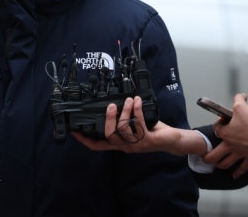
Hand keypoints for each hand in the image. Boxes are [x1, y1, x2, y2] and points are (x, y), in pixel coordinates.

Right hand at [72, 96, 205, 155]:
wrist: (173, 141)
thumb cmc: (152, 131)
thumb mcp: (133, 127)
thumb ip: (122, 120)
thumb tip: (110, 104)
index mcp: (119, 144)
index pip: (98, 145)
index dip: (86, 140)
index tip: (75, 131)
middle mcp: (126, 146)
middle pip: (109, 136)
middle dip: (108, 119)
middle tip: (110, 105)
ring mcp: (137, 145)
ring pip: (124, 129)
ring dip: (125, 111)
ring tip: (129, 100)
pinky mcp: (148, 141)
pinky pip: (139, 124)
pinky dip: (136, 110)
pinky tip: (137, 101)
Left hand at [204, 93, 247, 178]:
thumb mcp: (243, 108)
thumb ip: (238, 100)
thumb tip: (240, 96)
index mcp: (226, 133)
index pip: (216, 130)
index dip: (217, 126)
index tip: (221, 123)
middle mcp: (230, 145)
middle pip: (214, 154)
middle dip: (208, 157)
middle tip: (204, 157)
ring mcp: (240, 154)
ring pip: (226, 163)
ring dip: (220, 164)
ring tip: (216, 164)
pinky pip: (243, 168)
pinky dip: (238, 172)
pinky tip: (234, 175)